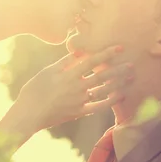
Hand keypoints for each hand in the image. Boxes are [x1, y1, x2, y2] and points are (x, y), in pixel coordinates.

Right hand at [0, 45, 132, 141]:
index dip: (107, 53)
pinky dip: (111, 101)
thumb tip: (79, 51)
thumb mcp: (47, 72)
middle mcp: (77, 87)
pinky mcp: (79, 112)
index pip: (92, 61)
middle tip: (131, 64)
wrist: (29, 113)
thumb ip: (64, 62)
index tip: (120, 48)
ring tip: (130, 77)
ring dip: (119, 83)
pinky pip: (99, 107)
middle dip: (118, 69)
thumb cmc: (33, 90)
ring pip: (104, 90)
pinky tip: (120, 96)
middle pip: (102, 75)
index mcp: (68, 74)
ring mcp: (80, 100)